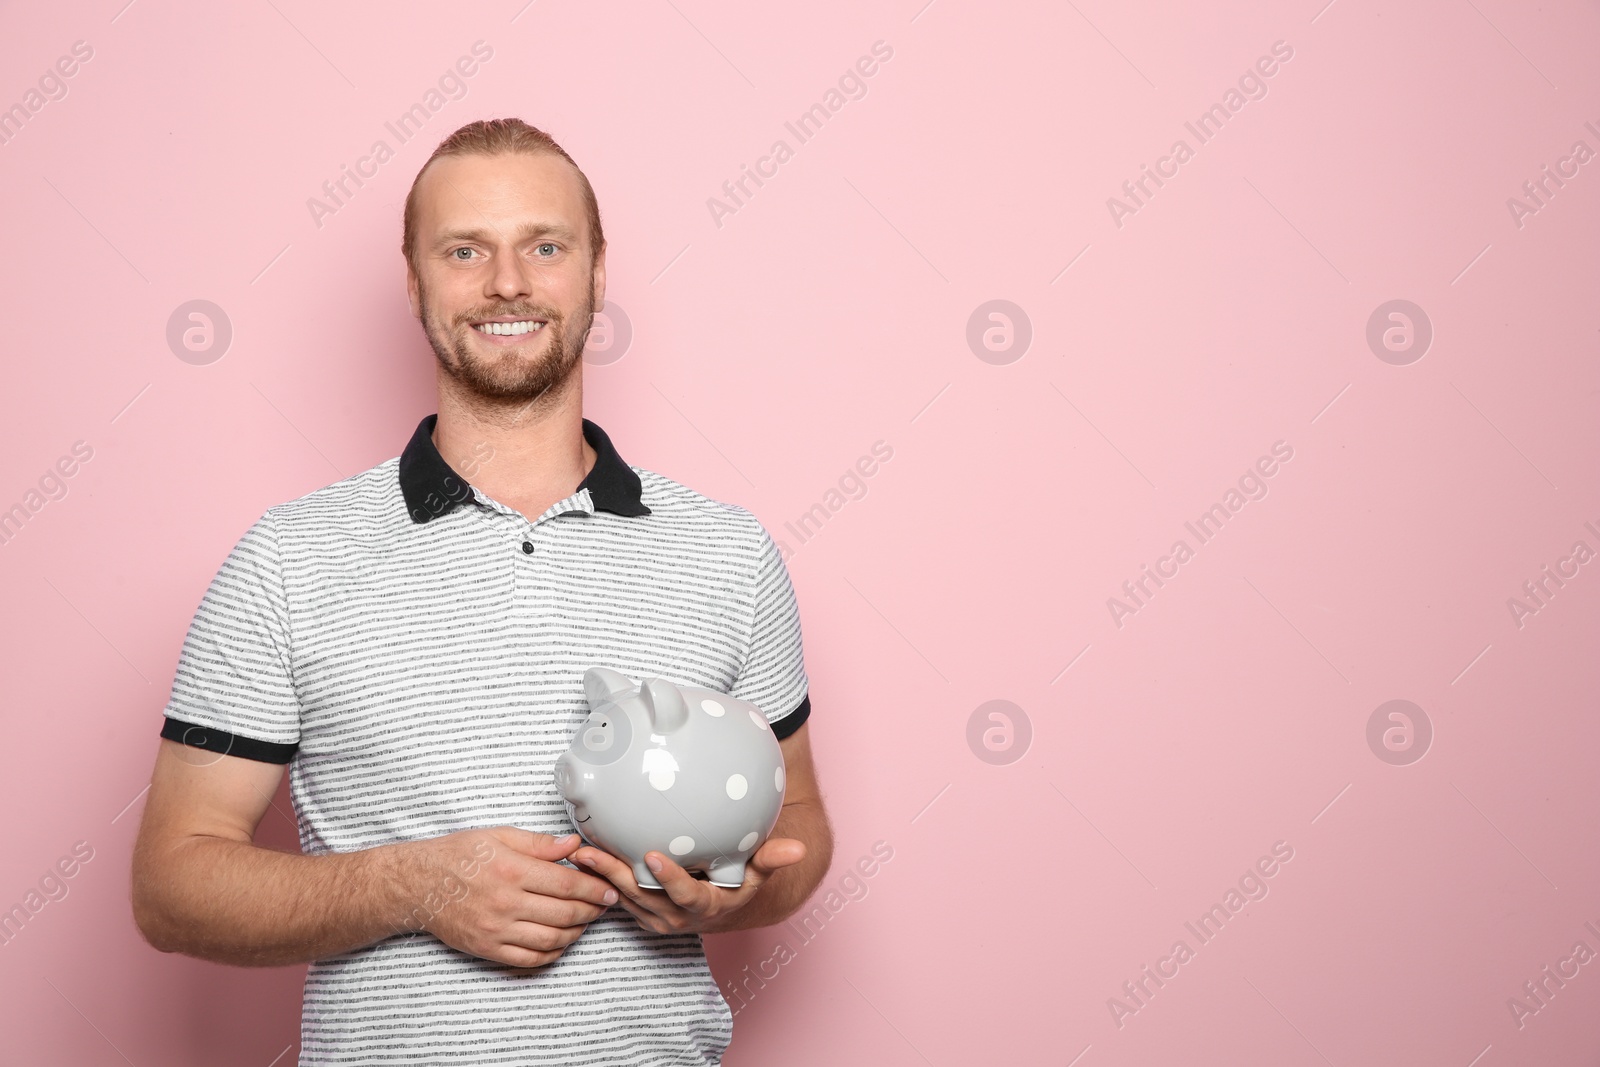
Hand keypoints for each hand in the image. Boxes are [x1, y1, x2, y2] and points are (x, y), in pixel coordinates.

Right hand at [393, 827, 619, 968]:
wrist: (418, 884)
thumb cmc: (458, 855)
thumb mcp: (498, 836)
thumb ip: (538, 843)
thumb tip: (572, 844)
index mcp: (510, 870)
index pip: (566, 884)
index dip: (594, 888)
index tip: (609, 888)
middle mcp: (505, 903)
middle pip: (564, 913)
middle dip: (592, 909)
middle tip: (605, 904)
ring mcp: (496, 930)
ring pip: (551, 939)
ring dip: (577, 932)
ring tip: (586, 920)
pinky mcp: (488, 949)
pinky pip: (529, 959)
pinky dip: (552, 953)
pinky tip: (561, 940)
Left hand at [572, 837, 805, 934]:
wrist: (720, 909)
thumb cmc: (738, 883)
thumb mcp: (756, 874)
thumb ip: (771, 859)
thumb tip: (798, 849)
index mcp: (705, 908)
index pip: (685, 895)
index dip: (668, 879)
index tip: (651, 857)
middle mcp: (677, 918)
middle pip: (643, 896)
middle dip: (616, 875)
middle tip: (593, 852)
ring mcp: (655, 918)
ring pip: (624, 898)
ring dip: (600, 877)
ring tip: (578, 852)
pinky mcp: (640, 913)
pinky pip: (618, 898)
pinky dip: (600, 879)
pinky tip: (582, 857)